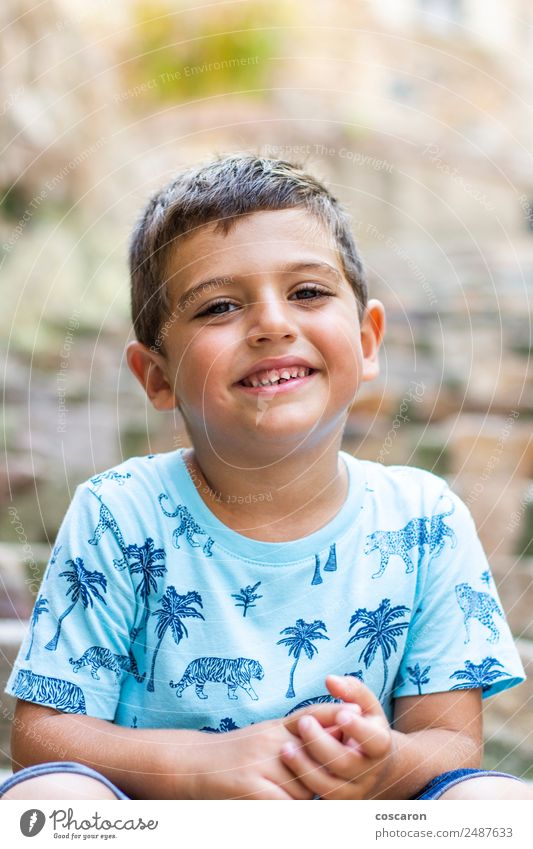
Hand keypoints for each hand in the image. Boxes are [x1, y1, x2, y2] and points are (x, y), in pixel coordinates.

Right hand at [190, 712, 337, 799]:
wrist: (191, 765)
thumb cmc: (232, 754)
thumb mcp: (264, 735)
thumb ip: (293, 735)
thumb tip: (333, 734)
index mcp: (274, 727)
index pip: (311, 715)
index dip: (334, 714)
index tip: (356, 713)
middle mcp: (270, 741)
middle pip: (313, 759)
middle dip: (320, 773)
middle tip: (327, 779)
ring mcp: (260, 763)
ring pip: (303, 788)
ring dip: (301, 799)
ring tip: (282, 796)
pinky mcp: (250, 787)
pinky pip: (285, 805)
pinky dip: (288, 810)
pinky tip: (276, 807)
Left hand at [281, 674, 391, 798]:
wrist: (374, 766)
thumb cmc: (366, 727)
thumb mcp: (366, 706)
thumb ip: (351, 690)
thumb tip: (330, 680)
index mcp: (381, 746)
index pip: (374, 741)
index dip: (358, 729)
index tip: (340, 714)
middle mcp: (370, 774)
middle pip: (346, 764)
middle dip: (322, 745)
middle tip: (303, 722)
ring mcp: (354, 793)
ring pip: (330, 788)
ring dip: (306, 769)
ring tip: (285, 748)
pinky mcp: (338, 804)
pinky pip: (318, 801)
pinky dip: (300, 787)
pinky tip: (284, 770)